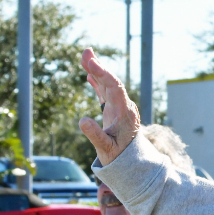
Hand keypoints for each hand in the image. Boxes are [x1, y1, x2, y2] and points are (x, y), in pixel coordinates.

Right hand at [78, 48, 139, 166]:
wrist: (131, 162)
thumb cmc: (118, 157)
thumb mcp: (106, 149)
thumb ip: (95, 135)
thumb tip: (82, 121)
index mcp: (125, 113)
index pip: (115, 88)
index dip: (103, 74)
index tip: (91, 63)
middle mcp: (124, 107)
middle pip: (112, 82)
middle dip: (99, 67)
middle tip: (86, 52)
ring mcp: (119, 108)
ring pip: (108, 85)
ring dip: (97, 71)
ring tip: (86, 56)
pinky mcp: (114, 111)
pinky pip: (106, 93)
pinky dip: (98, 83)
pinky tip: (89, 75)